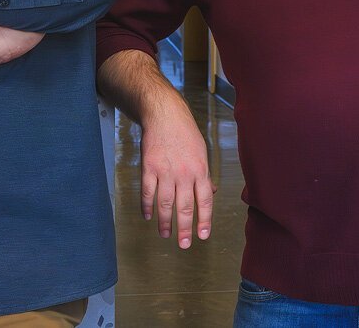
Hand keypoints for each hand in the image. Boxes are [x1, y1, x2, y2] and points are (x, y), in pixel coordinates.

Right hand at [139, 104, 214, 248]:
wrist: (165, 115)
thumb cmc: (185, 133)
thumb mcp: (202, 152)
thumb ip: (205, 175)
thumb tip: (211, 192)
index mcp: (200, 170)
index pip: (205, 201)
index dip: (204, 220)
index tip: (203, 236)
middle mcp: (184, 173)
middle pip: (185, 207)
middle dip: (185, 228)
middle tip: (184, 244)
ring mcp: (165, 171)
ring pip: (165, 204)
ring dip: (165, 222)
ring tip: (165, 234)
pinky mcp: (149, 168)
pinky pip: (148, 192)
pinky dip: (147, 206)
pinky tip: (148, 216)